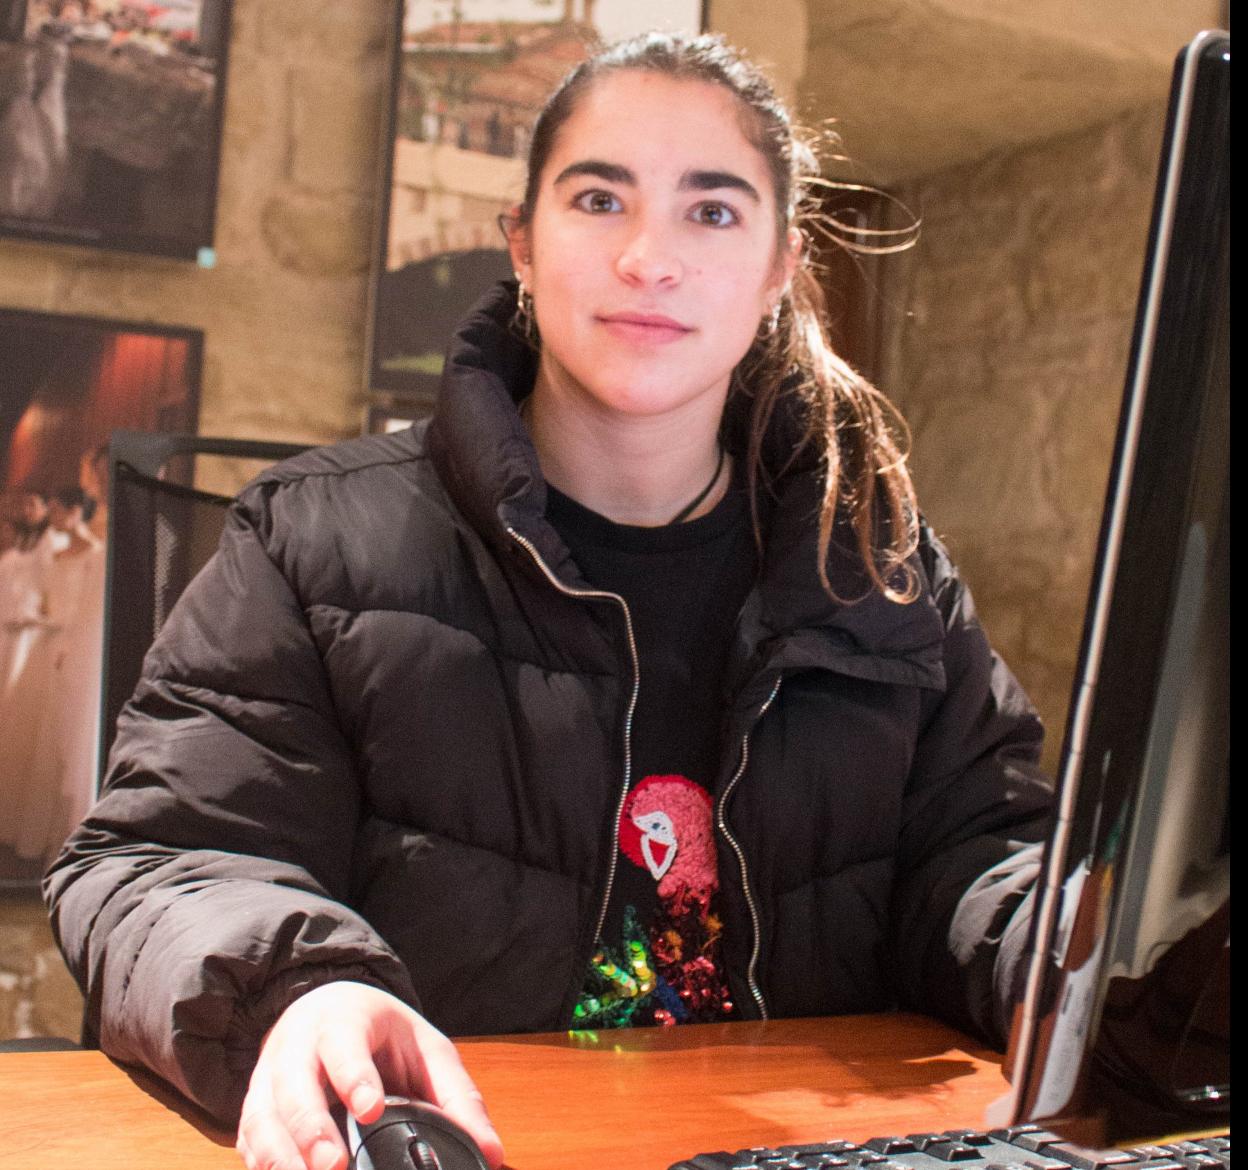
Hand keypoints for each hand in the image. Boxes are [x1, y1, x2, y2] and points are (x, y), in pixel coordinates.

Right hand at [236, 981, 504, 1169]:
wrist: (322, 1009)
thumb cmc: (380, 1033)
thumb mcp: (426, 1048)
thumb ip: (458, 1098)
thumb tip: (493, 1154)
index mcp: (345, 1020)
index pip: (344, 1044)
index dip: (354, 1076)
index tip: (371, 1108)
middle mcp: (299, 1045)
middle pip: (294, 1085)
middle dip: (311, 1128)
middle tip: (333, 1166)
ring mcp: (270, 1077)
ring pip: (263, 1116)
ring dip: (281, 1155)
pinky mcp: (255, 1108)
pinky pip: (250, 1140)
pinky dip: (263, 1164)